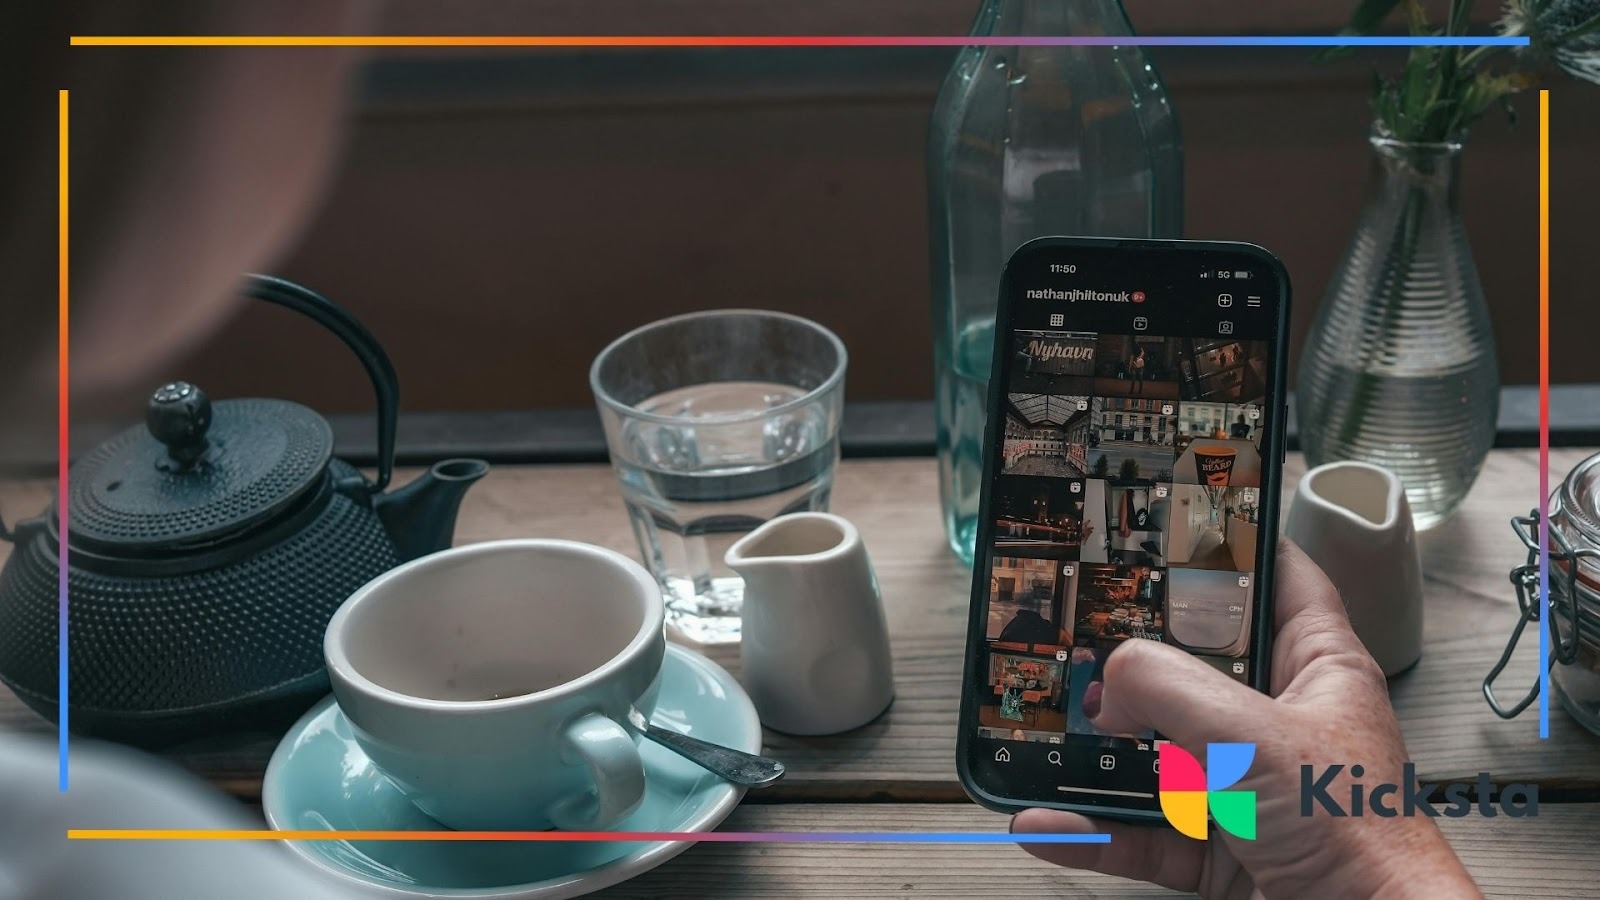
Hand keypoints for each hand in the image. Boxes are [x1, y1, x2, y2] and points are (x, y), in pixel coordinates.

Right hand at [1012, 539, 1480, 898]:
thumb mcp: (1252, 734)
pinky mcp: (1222, 851)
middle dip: (1130, 659)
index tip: (1170, 525)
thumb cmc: (1359, 835)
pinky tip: (1047, 820)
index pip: (1280, 582)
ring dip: (1095, 756)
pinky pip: (1141, 830)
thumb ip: (1168, 687)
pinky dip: (1092, 830)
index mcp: (1316, 670)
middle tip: (1074, 633)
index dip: (1233, 548)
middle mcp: (1280, 724)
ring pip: (1155, 755)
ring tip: (1043, 736)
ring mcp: (1247, 790)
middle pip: (1193, 669)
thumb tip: (1111, 683)